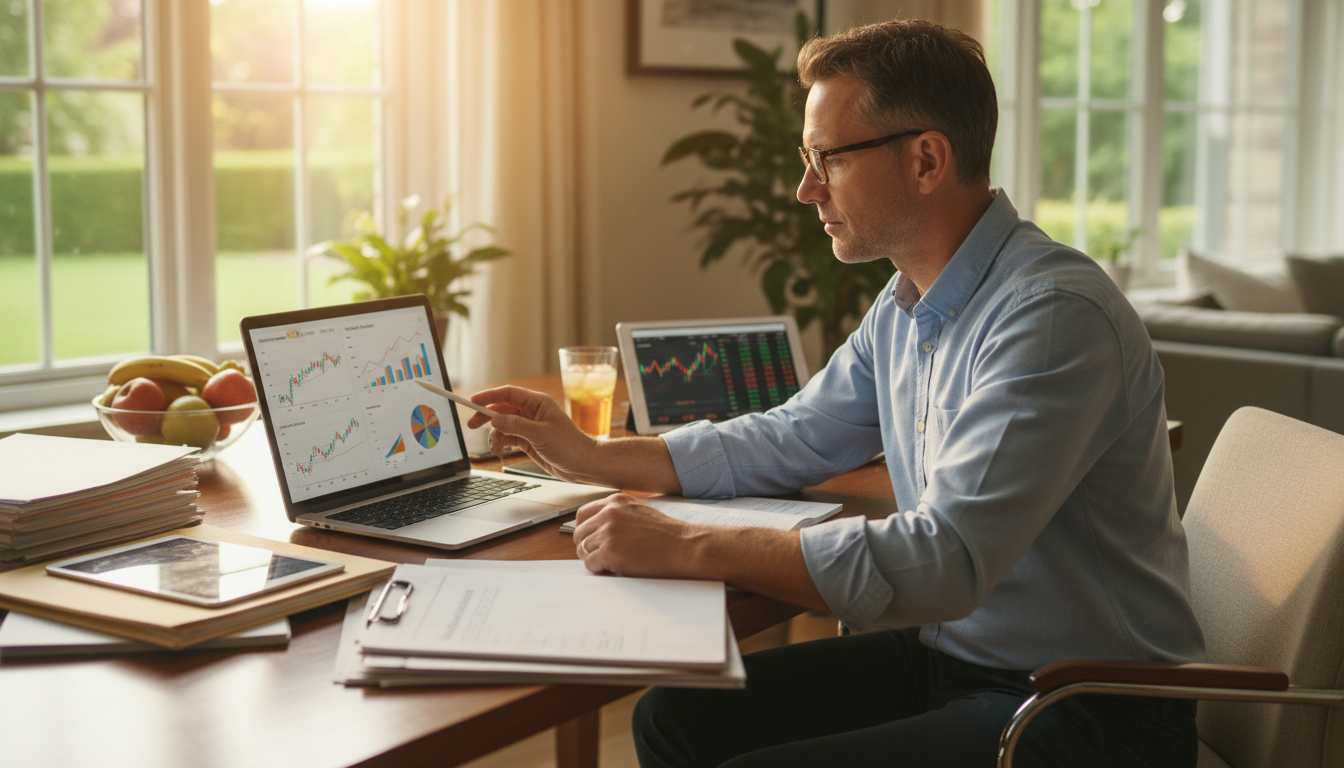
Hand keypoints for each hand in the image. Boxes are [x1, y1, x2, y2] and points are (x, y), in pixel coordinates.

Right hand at [467, 385, 600, 482]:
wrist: (583, 465)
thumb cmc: (569, 446)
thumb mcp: (540, 434)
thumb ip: (516, 425)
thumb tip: (494, 418)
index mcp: (537, 403)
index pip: (508, 394)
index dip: (489, 396)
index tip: (472, 401)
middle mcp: (532, 412)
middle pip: (502, 409)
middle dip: (486, 416)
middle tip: (471, 425)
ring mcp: (529, 427)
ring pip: (503, 425)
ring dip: (495, 434)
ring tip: (495, 446)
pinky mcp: (528, 441)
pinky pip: (508, 437)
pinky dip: (502, 442)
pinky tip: (501, 450)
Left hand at [572, 493, 704, 577]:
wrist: (685, 547)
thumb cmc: (668, 535)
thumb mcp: (639, 513)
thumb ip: (617, 516)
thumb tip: (596, 531)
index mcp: (616, 501)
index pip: (583, 514)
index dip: (585, 531)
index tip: (590, 540)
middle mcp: (609, 513)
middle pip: (580, 533)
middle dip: (587, 547)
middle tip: (601, 557)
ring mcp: (608, 532)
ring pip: (584, 550)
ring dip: (595, 559)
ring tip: (614, 563)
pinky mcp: (609, 551)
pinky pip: (590, 564)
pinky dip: (599, 569)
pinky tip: (615, 568)